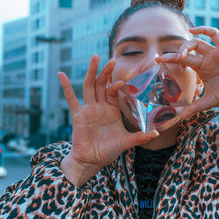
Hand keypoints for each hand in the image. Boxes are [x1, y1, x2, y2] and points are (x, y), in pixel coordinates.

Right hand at [58, 55, 158, 185]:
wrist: (92, 161)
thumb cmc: (108, 151)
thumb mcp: (127, 142)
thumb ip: (140, 136)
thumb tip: (157, 132)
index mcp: (111, 110)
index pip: (113, 91)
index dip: (116, 85)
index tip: (122, 81)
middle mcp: (99, 107)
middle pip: (102, 84)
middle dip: (106, 72)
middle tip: (112, 59)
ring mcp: (88, 109)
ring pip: (89, 86)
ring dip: (92, 72)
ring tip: (95, 57)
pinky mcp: (78, 115)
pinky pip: (71, 99)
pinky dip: (66, 87)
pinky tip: (61, 74)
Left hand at [155, 26, 218, 116]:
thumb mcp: (211, 101)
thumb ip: (195, 107)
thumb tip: (180, 118)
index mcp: (202, 70)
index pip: (182, 62)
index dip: (169, 60)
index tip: (156, 62)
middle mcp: (207, 59)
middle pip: (186, 52)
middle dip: (172, 54)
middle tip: (161, 59)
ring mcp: (215, 53)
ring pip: (197, 42)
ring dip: (186, 46)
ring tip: (180, 56)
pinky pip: (215, 35)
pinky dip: (204, 30)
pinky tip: (193, 30)